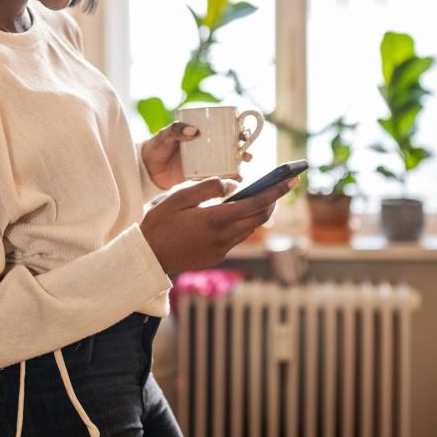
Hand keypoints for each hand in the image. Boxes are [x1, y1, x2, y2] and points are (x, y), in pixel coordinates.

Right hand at [139, 175, 297, 273]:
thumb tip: (232, 185)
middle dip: (273, 200)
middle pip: (259, 217)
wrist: (147, 257)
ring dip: (259, 212)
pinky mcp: (217, 256)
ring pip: (250, 228)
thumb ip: (208, 187)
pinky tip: (238, 213)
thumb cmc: (159, 224)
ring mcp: (222, 249)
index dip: (275, 190)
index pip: (255, 203)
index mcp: (216, 219)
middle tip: (283, 185)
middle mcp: (224, 236)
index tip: (289, 180)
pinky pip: (237, 236)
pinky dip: (243, 223)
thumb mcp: (179, 197)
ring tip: (264, 196)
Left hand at [141, 122, 253, 188]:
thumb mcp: (165, 135)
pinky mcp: (202, 175)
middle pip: (231, 144)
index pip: (224, 127)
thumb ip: (176, 130)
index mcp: (201, 131)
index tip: (243, 133)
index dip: (238, 129)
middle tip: (247, 153)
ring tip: (244, 167)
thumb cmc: (156, 146)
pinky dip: (230, 177)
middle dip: (244, 148)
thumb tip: (193, 130)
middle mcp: (207, 145)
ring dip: (240, 163)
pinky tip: (237, 180)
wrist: (147, 169)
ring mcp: (206, 160)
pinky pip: (220, 175)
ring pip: (229, 160)